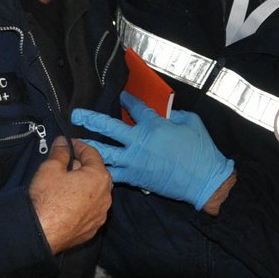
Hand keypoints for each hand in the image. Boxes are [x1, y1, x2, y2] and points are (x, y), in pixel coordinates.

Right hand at [28, 137, 111, 252]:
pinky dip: (82, 204)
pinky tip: (67, 203)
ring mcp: (100, 215)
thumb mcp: (50, 168)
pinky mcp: (92, 229)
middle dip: (82, 167)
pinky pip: (90, 210)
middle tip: (64, 165)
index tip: (68, 144)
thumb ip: (60, 152)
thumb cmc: (47, 199)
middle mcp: (106, 197)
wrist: (40, 233)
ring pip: (94, 194)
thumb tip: (63, 143)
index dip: (78, 146)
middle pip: (96, 174)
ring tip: (64, 185)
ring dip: (83, 186)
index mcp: (99, 178)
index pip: (92, 154)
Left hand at [70, 93, 234, 211]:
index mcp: (154, 125)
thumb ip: (175, 114)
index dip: (127, 100)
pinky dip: (101, 171)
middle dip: (90, 119)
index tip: (121, 96)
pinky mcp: (135, 177)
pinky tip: (88, 169)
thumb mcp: (191, 122)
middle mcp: (139, 142)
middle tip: (76, 115)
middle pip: (108, 127)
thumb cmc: (200, 151)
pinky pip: (113, 174)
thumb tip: (166, 113)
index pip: (135, 108)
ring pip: (104, 152)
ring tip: (74, 142)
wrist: (204, 181)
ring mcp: (134, 161)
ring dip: (88, 146)